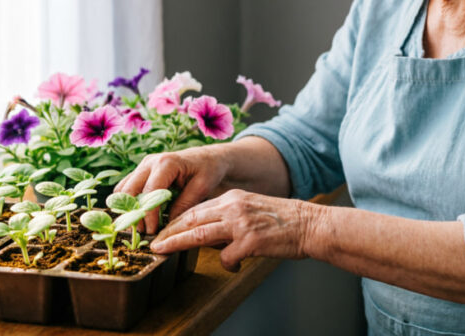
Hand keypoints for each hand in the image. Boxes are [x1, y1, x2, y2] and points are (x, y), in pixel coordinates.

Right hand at [115, 146, 229, 233]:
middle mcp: (150, 162)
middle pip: (129, 189)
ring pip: (123, 189)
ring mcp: (143, 165)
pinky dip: (129, 203)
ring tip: (140, 227)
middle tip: (142, 232)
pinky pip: (126, 187)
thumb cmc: (208, 170)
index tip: (152, 231)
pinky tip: (139, 217)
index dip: (148, 214)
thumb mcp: (202, 187)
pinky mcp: (141, 171)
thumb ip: (184, 204)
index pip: (149, 191)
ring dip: (128, 209)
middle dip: (133, 213)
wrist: (207, 158)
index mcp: (166, 163)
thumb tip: (167, 226)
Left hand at [150, 189, 317, 271]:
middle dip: (169, 231)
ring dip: (177, 243)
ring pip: (199, 234)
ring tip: (162, 251)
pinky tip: (235, 266)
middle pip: (191, 219)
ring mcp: (240, 224)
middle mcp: (233, 207)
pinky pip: (227, 257)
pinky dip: (227, 264)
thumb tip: (208, 234)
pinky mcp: (250, 241)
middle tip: (153, 242)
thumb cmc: (283, 221)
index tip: (163, 230)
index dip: (176, 220)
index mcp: (233, 198)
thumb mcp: (251, 208)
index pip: (196, 208)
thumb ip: (228, 216)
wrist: (310, 224)